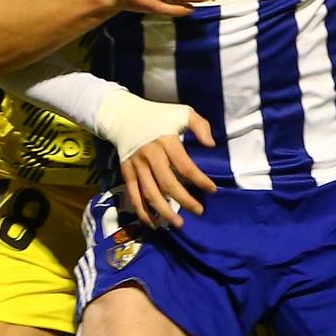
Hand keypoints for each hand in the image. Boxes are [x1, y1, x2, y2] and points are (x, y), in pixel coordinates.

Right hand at [114, 105, 218, 229]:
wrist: (123, 116)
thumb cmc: (158, 116)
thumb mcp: (182, 112)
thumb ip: (200, 126)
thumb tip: (211, 145)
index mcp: (166, 141)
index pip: (185, 166)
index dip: (199, 180)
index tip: (212, 190)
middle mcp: (150, 156)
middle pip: (168, 184)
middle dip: (184, 200)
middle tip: (199, 211)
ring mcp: (137, 166)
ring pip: (150, 194)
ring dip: (164, 211)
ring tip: (179, 224)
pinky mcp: (127, 173)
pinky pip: (134, 196)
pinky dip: (143, 212)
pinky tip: (154, 223)